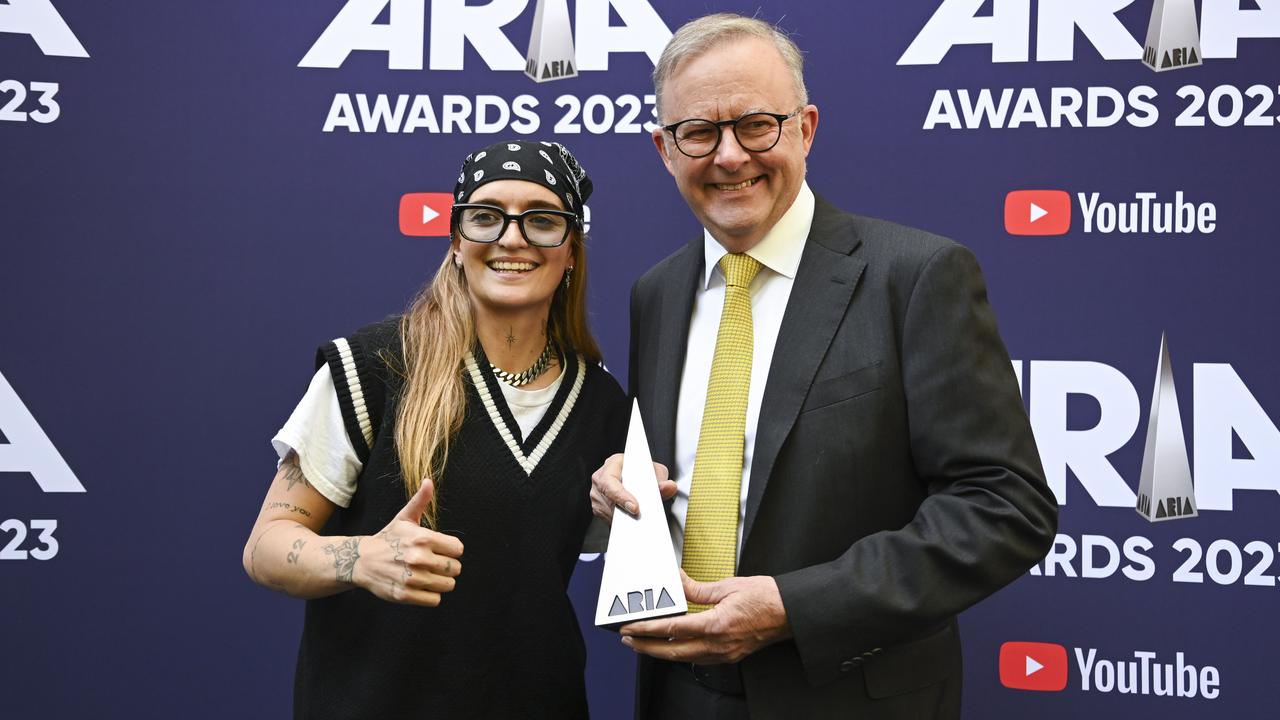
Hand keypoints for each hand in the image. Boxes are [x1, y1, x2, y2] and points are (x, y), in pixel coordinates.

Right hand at [354, 478, 464, 605]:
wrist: (361, 561)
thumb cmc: (388, 539)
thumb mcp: (404, 518)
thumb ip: (420, 501)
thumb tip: (429, 481)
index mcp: (422, 538)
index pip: (458, 549)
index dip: (451, 550)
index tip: (441, 550)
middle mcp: (418, 558)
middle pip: (455, 569)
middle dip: (447, 567)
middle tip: (433, 564)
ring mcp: (412, 578)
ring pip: (448, 585)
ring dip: (440, 582)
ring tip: (427, 575)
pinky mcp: (405, 595)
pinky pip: (435, 600)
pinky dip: (430, 595)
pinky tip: (420, 586)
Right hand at [589, 453, 675, 521]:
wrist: (638, 477)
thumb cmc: (643, 471)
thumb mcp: (656, 471)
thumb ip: (663, 480)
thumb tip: (668, 487)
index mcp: (612, 464)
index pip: (610, 481)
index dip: (621, 496)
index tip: (635, 508)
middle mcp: (600, 477)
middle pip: (608, 499)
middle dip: (624, 511)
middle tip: (639, 519)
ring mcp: (597, 493)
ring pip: (607, 511)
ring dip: (622, 518)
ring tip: (638, 522)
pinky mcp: (598, 507)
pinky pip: (606, 518)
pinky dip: (619, 523)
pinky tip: (630, 523)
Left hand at [619, 570, 790, 663]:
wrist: (790, 612)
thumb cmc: (766, 597)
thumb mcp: (728, 586)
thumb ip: (698, 589)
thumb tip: (678, 582)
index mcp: (717, 625)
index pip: (673, 629)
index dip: (648, 629)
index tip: (632, 626)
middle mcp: (719, 644)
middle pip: (673, 652)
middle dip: (647, 647)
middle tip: (628, 639)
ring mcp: (725, 653)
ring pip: (685, 658)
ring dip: (661, 652)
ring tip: (644, 644)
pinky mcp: (730, 655)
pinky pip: (699, 658)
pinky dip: (681, 653)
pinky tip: (673, 646)